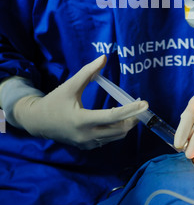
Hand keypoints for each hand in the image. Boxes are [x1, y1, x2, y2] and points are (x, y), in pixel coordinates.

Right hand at [13, 56, 147, 149]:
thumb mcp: (70, 85)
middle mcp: (86, 135)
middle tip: (140, 106)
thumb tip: (104, 57)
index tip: (145, 104)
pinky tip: (115, 118)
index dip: (131, 110)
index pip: (113, 117)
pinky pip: (108, 139)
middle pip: (119, 130)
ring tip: (130, 111)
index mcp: (82, 120)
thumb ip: (88, 71)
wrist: (38, 122)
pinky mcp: (87, 147)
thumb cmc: (55, 101)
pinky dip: (115, 129)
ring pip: (115, 137)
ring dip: (125, 124)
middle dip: (132, 118)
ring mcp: (87, 143)